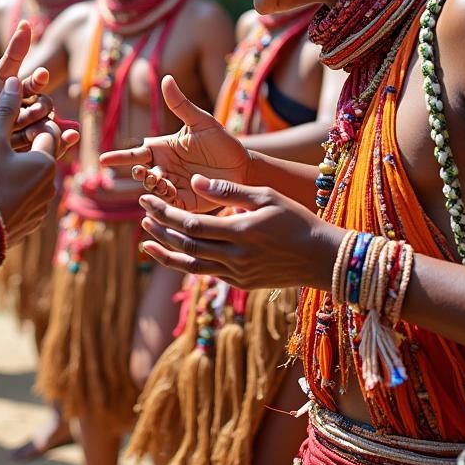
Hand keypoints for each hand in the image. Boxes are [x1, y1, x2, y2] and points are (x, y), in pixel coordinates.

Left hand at [0, 21, 79, 160]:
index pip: (34, 84)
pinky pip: (48, 145)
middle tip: (32, 111)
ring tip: (30, 133)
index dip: (38, 80)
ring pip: (44, 126)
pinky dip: (61, 142)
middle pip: (44, 105)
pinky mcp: (33, 146)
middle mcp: (30, 108)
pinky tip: (71, 137)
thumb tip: (24, 31)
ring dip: (39, 128)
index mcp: (20, 91)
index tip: (41, 74)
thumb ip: (9, 61)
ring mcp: (32, 128)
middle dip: (39, 108)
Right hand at [0, 76, 57, 247]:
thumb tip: (15, 80)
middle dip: (30, 148)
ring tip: (2, 172)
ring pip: (39, 179)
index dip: (34, 124)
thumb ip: (6, 111)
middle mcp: (52, 183)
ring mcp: (44, 205)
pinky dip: (21, 194)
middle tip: (8, 147)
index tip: (17, 126)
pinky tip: (3, 193)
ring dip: (26, 173)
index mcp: (46, 160)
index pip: (49, 131)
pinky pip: (32, 201)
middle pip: (46, 156)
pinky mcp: (35, 221)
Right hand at [100, 76, 250, 211]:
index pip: (135, 153)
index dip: (119, 157)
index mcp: (162, 150)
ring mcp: (173, 186)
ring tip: (158, 181)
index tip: (103, 160)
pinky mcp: (185, 202)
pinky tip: (166, 196)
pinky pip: (169, 204)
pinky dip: (163, 202)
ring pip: (153, 189)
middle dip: (139, 173)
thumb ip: (181, 104)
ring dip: (152, 186)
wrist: (243, 166)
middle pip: (142, 173)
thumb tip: (166, 78)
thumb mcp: (201, 122)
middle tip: (142, 171)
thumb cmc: (221, 141)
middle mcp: (163, 169)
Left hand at [137, 176, 338, 289]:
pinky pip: (204, 274)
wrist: (322, 259)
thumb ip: (229, 191)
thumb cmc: (296, 220)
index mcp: (241, 232)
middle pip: (186, 244)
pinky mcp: (239, 283)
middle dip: (160, 228)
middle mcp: (236, 257)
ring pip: (190, 265)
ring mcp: (236, 274)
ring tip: (145, 240)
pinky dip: (184, 263)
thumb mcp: (266, 197)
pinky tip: (170, 253)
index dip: (164, 213)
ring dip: (165, 252)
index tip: (147, 200)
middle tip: (142, 213)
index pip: (191, 224)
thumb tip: (196, 182)